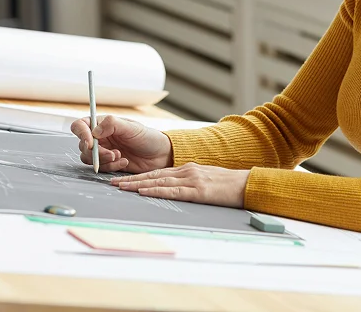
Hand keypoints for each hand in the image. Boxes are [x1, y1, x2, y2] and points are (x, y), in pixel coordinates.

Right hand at [70, 115, 172, 173]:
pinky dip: (111, 167)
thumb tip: (95, 130)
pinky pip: (101, 168)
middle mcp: (100, 137)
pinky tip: (125, 162)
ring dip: (103, 160)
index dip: (81, 134)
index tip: (90, 143)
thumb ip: (112, 124)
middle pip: (82, 146)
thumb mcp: (132, 127)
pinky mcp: (108, 164)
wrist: (160, 155)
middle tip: (113, 153)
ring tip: (120, 156)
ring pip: (88, 159)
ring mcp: (103, 151)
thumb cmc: (148, 137)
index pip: (80, 126)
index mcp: (103, 124)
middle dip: (97, 152)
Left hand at [111, 163, 249, 207]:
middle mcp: (186, 171)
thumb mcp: (206, 180)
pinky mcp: (197, 190)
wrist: (246, 184)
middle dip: (132, 178)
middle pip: (153, 174)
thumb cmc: (228, 185)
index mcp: (187, 169)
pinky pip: (172, 190)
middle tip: (113, 183)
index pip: (158, 172)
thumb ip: (190, 182)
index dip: (139, 175)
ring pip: (158, 181)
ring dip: (137, 184)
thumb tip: (176, 189)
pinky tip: (144, 192)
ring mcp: (191, 179)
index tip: (123, 179)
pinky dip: (155, 190)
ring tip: (121, 187)